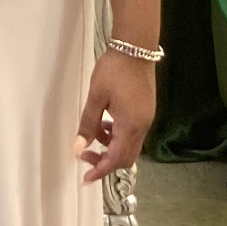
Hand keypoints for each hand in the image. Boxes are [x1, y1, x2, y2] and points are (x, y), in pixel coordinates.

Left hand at [74, 50, 156, 186]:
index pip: (116, 159)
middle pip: (126, 157)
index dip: (101, 170)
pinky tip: (107, 122)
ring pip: (130, 145)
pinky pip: (133, 133)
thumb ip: (88, 124)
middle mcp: (142, 126)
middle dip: (106, 161)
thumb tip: (79, 147)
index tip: (86, 178)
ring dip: (112, 146)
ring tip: (95, 132)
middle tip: (86, 155)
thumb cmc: (114, 70)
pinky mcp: (147, 110)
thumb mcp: (96, 97)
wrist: (135, 48)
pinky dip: (119, 135)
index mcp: (131, 125)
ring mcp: (147, 118)